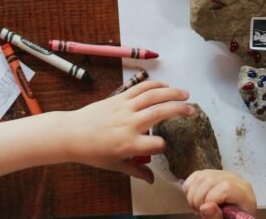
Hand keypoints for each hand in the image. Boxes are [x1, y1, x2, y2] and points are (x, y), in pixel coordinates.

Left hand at [65, 80, 194, 181]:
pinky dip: (154, 84)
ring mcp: (125, 108)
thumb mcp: (115, 165)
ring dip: (172, 92)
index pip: (157, 144)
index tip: (164, 147)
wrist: (72, 134)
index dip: (164, 146)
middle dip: (179, 110)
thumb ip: (137, 171)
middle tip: (193, 111)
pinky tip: (165, 86)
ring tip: (186, 94)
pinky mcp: (119, 98)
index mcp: (130, 144)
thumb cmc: (93, 152)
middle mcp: (130, 124)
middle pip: (160, 113)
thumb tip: (153, 180)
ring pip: (153, 96)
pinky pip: (140, 88)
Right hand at [183, 170, 256, 218]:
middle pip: (210, 180)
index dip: (212, 199)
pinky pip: (197, 175)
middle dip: (199, 198)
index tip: (205, 212)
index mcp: (244, 194)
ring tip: (197, 207)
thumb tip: (206, 206)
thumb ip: (217, 217)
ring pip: (201, 176)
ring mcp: (224, 175)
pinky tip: (195, 199)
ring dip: (193, 194)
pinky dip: (190, 187)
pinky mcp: (213, 173)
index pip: (226, 187)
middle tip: (199, 212)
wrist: (230, 217)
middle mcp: (236, 180)